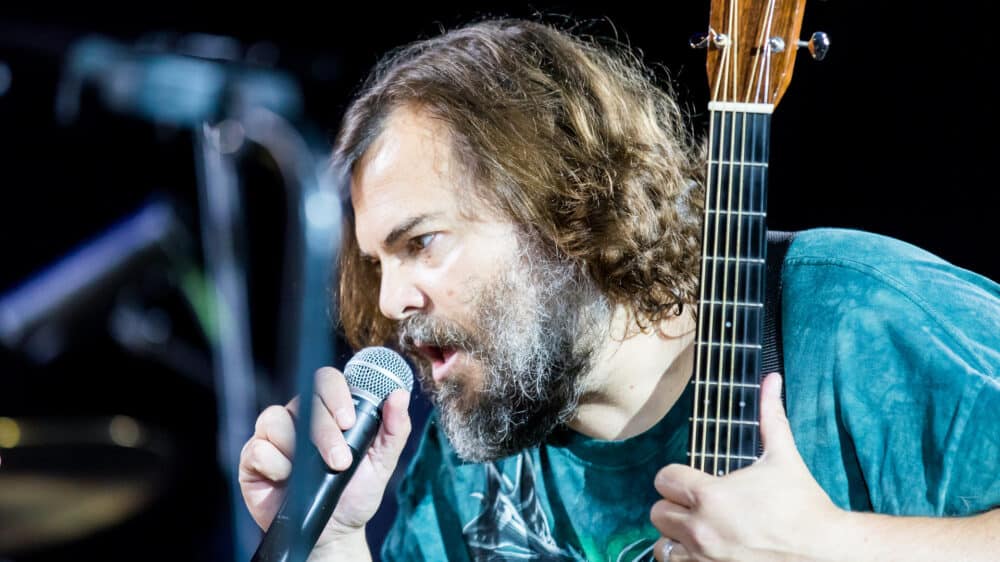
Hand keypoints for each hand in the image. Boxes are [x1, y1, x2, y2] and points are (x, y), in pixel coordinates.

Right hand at [239, 367, 411, 547]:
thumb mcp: (383, 462)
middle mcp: (299, 417)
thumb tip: (400, 395)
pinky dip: (275, 465)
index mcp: (329, 411)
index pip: (326, 381)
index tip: (349, 421)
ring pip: (275, 420)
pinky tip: (288, 481)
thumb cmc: (356, 492)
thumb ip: (395, 429)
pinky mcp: (254, 459)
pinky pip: (258, 449)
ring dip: (296, 448)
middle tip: (341, 461)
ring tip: (312, 474)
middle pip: (303, 400)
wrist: (335, 532)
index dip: (335, 394)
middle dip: (324, 431)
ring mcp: (274, 437)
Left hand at [650, 373, 842, 560]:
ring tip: (696, 529)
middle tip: (694, 505)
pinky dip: (684, 558)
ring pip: (663, 544)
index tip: (690, 479)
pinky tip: (703, 550)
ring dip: (675, 536)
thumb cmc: (804, 504)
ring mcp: (703, 557)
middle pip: (657, 512)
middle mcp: (700, 528)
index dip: (676, 476)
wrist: (824, 551)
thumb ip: (770, 416)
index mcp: (710, 496)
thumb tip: (772, 379)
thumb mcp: (783, 457)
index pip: (664, 479)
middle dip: (673, 505)